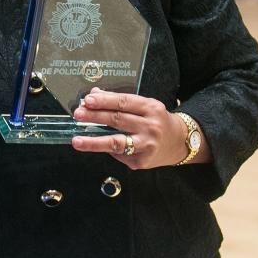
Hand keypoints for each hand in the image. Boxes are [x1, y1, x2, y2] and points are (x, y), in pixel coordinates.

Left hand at [70, 88, 188, 168]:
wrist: (180, 142)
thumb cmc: (157, 120)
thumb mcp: (143, 105)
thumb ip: (120, 101)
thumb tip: (93, 95)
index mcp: (150, 108)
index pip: (123, 102)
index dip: (104, 101)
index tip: (88, 100)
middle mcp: (150, 127)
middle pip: (118, 120)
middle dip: (95, 117)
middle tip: (78, 114)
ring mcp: (146, 146)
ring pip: (116, 143)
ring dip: (94, 142)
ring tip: (77, 141)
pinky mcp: (141, 162)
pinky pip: (119, 154)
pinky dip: (106, 149)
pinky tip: (96, 145)